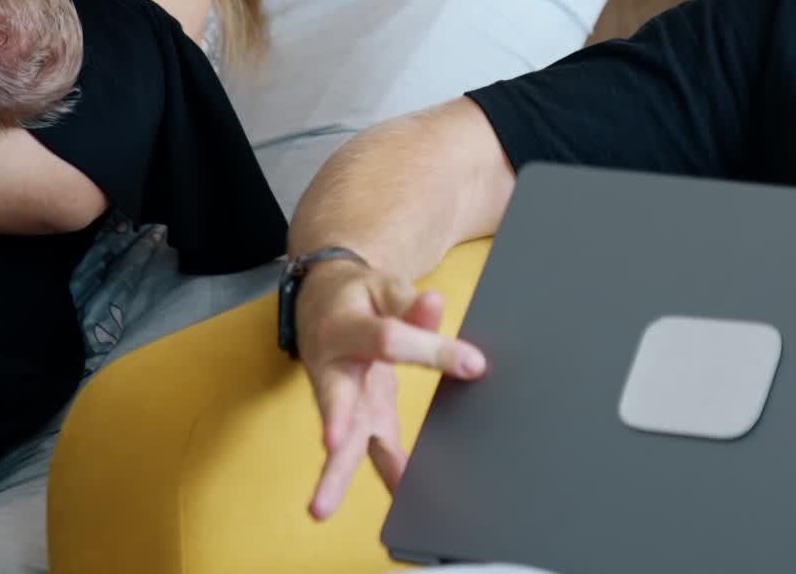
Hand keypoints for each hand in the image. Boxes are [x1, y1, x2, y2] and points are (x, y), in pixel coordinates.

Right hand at [297, 261, 486, 519]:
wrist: (321, 305)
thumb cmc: (358, 297)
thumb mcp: (381, 286)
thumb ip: (407, 302)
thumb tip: (435, 304)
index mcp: (344, 328)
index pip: (389, 341)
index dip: (430, 351)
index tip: (474, 364)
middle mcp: (334, 369)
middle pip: (338, 397)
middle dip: (337, 423)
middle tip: (332, 446)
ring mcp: (342, 401)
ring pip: (341, 438)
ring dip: (336, 474)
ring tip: (322, 508)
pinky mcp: (357, 420)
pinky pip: (368, 450)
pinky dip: (386, 475)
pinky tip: (403, 501)